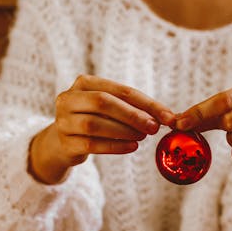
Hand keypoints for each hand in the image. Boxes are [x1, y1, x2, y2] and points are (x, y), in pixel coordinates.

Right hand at [29, 75, 175, 183]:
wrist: (63, 142)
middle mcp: (68, 98)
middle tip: (154, 127)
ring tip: (142, 137)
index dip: (146, 103)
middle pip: (103, 102)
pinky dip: (115, 146)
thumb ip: (134, 108)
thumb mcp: (110, 108)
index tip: (168, 116)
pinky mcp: (65, 143)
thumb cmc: (95, 119)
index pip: (120, 90)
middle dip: (133, 115)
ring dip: (124, 131)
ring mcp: (63, 121)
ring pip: (95, 124)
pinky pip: (92, 144)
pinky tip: (132, 147)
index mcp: (84, 83)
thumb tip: (168, 117)